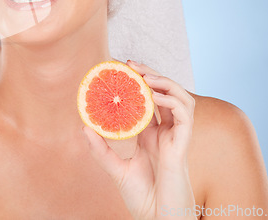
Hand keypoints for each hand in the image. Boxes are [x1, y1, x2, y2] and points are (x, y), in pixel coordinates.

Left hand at [82, 61, 196, 219]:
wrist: (157, 219)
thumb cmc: (141, 198)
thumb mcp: (116, 169)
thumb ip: (101, 149)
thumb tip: (83, 127)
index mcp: (153, 135)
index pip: (150, 100)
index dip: (140, 82)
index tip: (122, 68)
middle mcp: (166, 132)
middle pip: (166, 94)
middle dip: (152, 75)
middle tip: (132, 64)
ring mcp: (176, 137)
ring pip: (181, 99)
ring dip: (166, 83)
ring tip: (146, 75)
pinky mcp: (183, 145)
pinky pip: (184, 115)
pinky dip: (172, 101)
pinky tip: (155, 96)